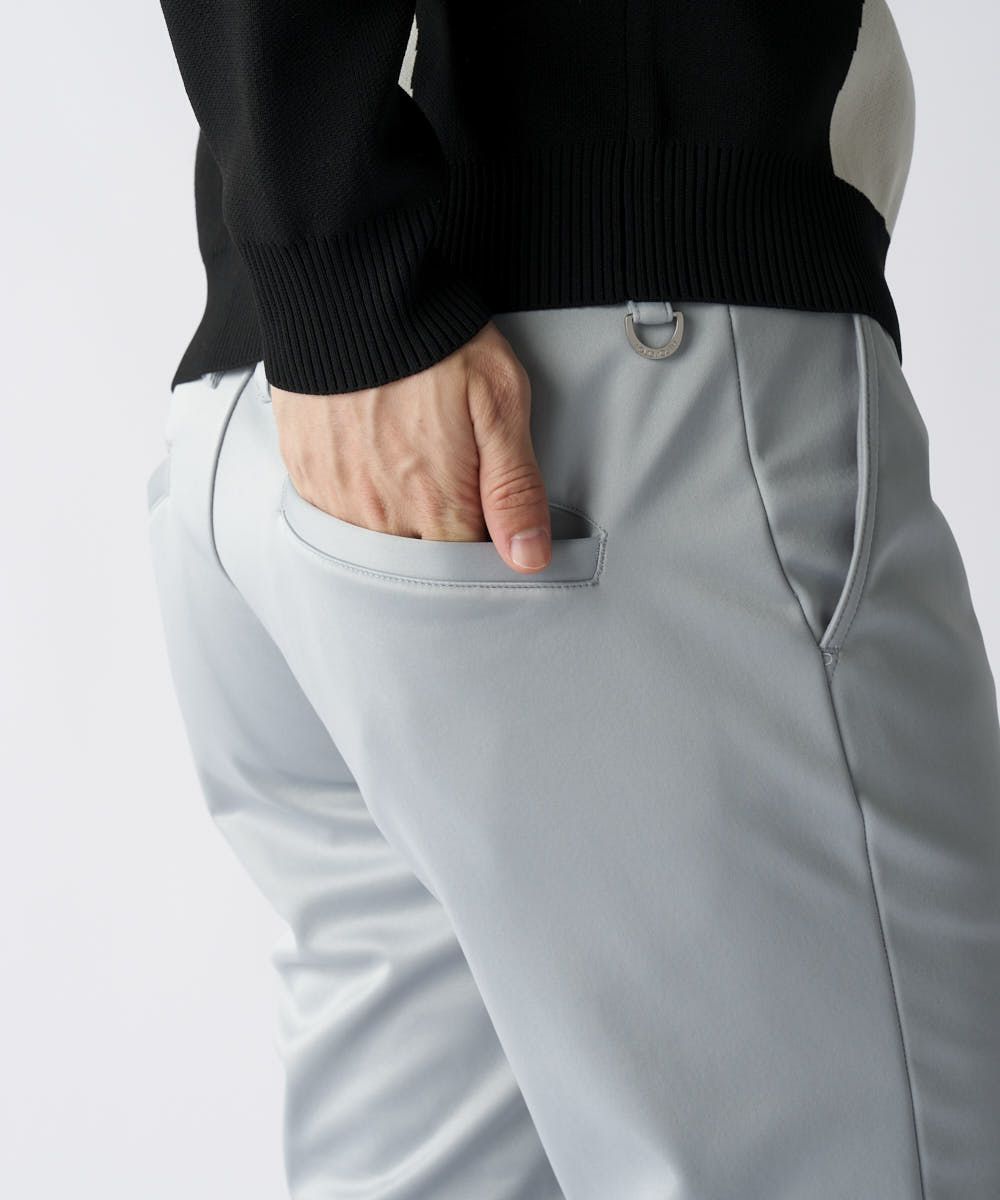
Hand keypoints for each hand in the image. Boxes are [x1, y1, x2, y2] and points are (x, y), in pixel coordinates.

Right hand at [270, 321, 551, 572]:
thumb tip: (529, 558)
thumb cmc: (434, 340)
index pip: (466, 568)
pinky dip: (356, 502)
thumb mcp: (499, 403)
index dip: (484, 549)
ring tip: (413, 470)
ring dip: (398, 524)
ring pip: (373, 544)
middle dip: (440, 538)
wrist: (352, 290)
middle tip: (451, 485)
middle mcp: (380, 515)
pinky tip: (373, 465)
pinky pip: (333, 514)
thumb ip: (515, 488)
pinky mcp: (306, 472)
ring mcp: (336, 496)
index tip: (491, 525)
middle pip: (418, 563)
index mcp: (436, 505)